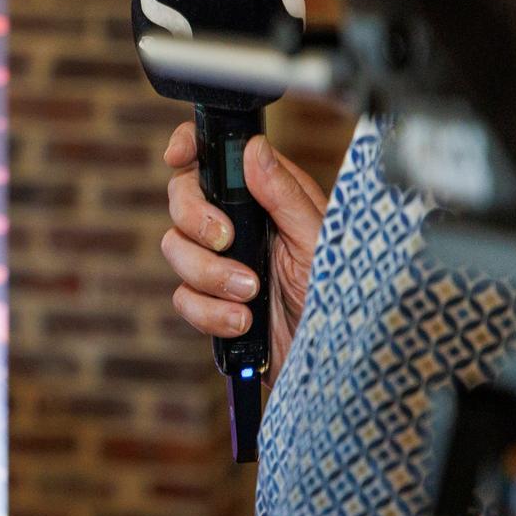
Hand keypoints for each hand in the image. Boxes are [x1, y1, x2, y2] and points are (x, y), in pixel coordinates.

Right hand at [161, 124, 327, 383]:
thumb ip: (284, 194)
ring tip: (249, 292)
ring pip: (175, 248)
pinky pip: (182, 297)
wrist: (332, 367)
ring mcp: (220, 263)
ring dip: (208, 273)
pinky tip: (241, 321)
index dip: (189, 148)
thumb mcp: (318, 241)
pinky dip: (208, 311)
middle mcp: (239, 224)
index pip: (216, 158)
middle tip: (225, 238)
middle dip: (196, 219)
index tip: (177, 157)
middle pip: (182, 198)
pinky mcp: (210, 302)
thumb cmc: (341, 300)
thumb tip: (254, 148)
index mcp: (267, 198)